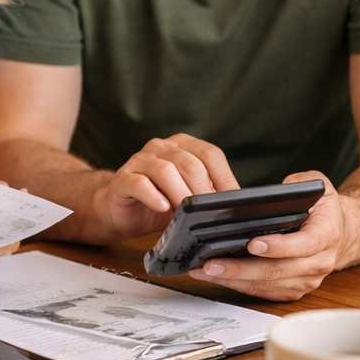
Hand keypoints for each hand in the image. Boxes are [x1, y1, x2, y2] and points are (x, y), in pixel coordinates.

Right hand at [93, 133, 239, 238]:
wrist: (121, 212)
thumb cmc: (160, 204)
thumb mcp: (189, 199)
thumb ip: (208, 197)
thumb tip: (238, 208)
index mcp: (183, 146)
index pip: (210, 154)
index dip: (224, 179)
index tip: (232, 203)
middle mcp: (162, 147)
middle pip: (189, 163)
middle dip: (202, 191)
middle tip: (209, 213)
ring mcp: (140, 160)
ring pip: (166, 170)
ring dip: (180, 194)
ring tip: (186, 213)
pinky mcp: (123, 179)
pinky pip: (140, 183)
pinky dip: (153, 196)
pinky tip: (163, 207)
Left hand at [190, 171, 344, 301]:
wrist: (341, 232)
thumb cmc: (323, 208)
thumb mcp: (317, 184)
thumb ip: (297, 184)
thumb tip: (270, 194)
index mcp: (327, 235)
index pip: (303, 244)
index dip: (278, 246)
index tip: (252, 244)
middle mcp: (319, 262)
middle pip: (277, 270)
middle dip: (241, 268)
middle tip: (212, 263)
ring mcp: (307, 280)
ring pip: (267, 284)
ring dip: (234, 279)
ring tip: (205, 270)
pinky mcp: (293, 290)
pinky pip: (264, 292)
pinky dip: (239, 285)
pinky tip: (218, 277)